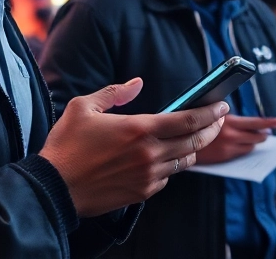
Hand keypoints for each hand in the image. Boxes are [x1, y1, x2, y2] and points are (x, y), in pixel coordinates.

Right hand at [39, 79, 227, 217]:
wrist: (53, 188)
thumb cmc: (66, 146)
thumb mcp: (84, 107)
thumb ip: (115, 92)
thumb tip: (137, 83)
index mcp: (139, 129)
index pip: (189, 120)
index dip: (211, 112)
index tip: (222, 105)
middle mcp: (149, 153)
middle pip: (196, 141)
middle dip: (213, 128)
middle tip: (218, 119)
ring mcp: (148, 176)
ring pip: (185, 160)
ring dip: (194, 147)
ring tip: (194, 137)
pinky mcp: (142, 193)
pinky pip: (168, 177)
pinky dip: (172, 165)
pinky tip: (166, 157)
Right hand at [195, 115, 275, 163]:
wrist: (178, 140)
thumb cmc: (195, 123)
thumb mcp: (212, 114)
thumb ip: (228, 116)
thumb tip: (246, 119)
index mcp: (229, 121)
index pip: (257, 123)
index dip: (271, 122)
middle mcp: (231, 135)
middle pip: (257, 137)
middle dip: (263, 134)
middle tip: (266, 131)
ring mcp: (228, 149)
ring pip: (251, 147)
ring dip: (254, 142)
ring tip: (254, 136)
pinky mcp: (224, 158)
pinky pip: (241, 154)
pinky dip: (244, 148)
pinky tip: (241, 144)